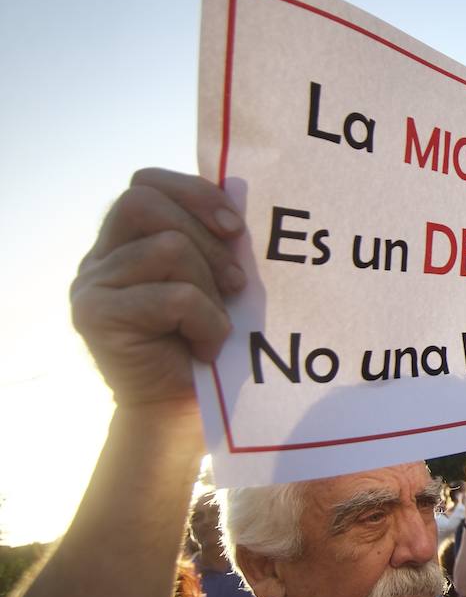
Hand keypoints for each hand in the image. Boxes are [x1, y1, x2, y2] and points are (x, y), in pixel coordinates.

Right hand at [69, 169, 244, 407]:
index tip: (234, 227)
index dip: (193, 194)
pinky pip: (172, 296)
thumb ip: (212, 242)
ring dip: (208, 288)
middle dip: (205, 240)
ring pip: (166, 248)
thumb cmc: (208, 345)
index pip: (147, 183)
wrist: (184, 413)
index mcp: (127, 241)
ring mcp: (91, 285)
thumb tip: (242, 199)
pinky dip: (205, 321)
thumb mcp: (214, 282)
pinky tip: (205, 347)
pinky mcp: (94, 315)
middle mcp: (100, 257)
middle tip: (235, 283)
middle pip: (145, 203)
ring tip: (215, 324)